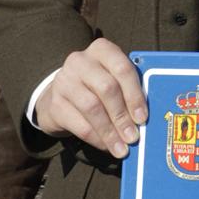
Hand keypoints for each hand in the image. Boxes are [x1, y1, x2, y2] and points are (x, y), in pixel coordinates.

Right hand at [35, 37, 146, 158]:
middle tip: (133, 136)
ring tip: (122, 148)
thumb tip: (144, 119)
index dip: (134, 94)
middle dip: (123, 116)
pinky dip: (97, 138)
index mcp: (102, 50)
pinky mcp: (54, 103)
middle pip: (107, 89)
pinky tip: (107, 146)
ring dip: (110, 132)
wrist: (61, 94)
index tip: (143, 117)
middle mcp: (80, 61)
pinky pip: (80, 124)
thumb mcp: (112, 78)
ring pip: (92, 108)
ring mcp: (64, 81)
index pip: (122, 68)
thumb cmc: (97, 85)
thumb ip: (128, 90)